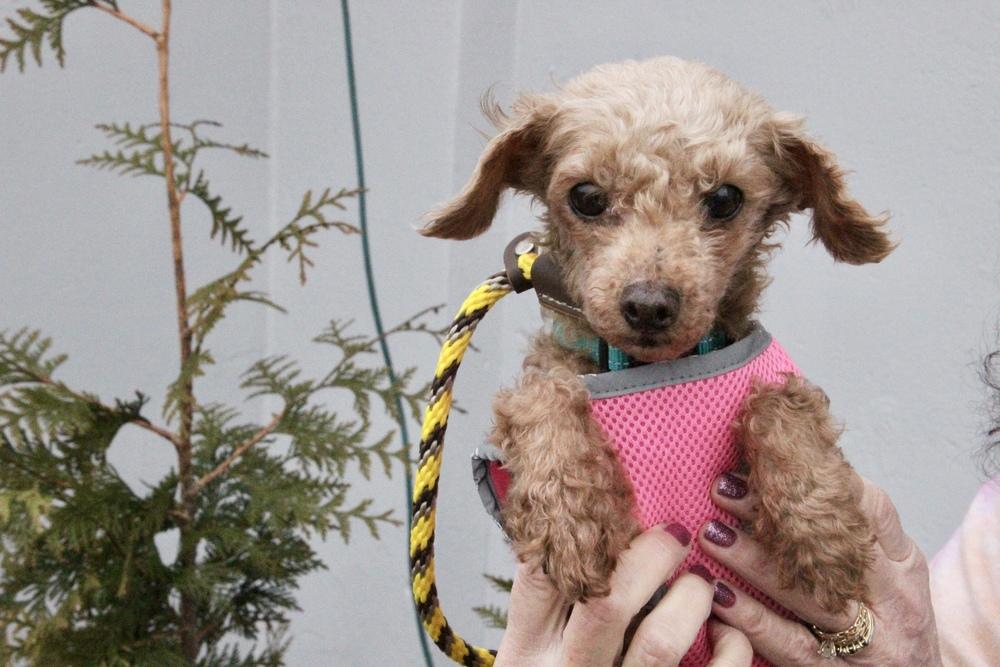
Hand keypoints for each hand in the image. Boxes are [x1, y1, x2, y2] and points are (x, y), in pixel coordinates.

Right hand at [495, 523, 752, 666]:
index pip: (541, 577)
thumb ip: (558, 603)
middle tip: (675, 536)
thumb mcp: (540, 652)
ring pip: (660, 641)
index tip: (617, 512)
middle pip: (606, 602)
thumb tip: (597, 523)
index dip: (581, 536)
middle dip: (650, 556)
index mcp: (526, 653)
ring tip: (701, 583)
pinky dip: (732, 649)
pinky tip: (728, 634)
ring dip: (691, 598)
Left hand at [701, 470, 941, 665]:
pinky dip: (752, 620)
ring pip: (809, 597)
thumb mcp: (885, 571)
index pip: (873, 510)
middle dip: (775, 515)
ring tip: (712, 534)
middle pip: (833, 549)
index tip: (773, 457)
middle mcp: (893, 603)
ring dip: (754, 562)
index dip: (822, 480)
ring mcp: (869, 644)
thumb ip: (846, 529)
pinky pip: (790, 646)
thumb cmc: (887, 622)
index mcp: (903, 566)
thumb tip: (781, 473)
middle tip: (724, 488)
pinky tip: (718, 597)